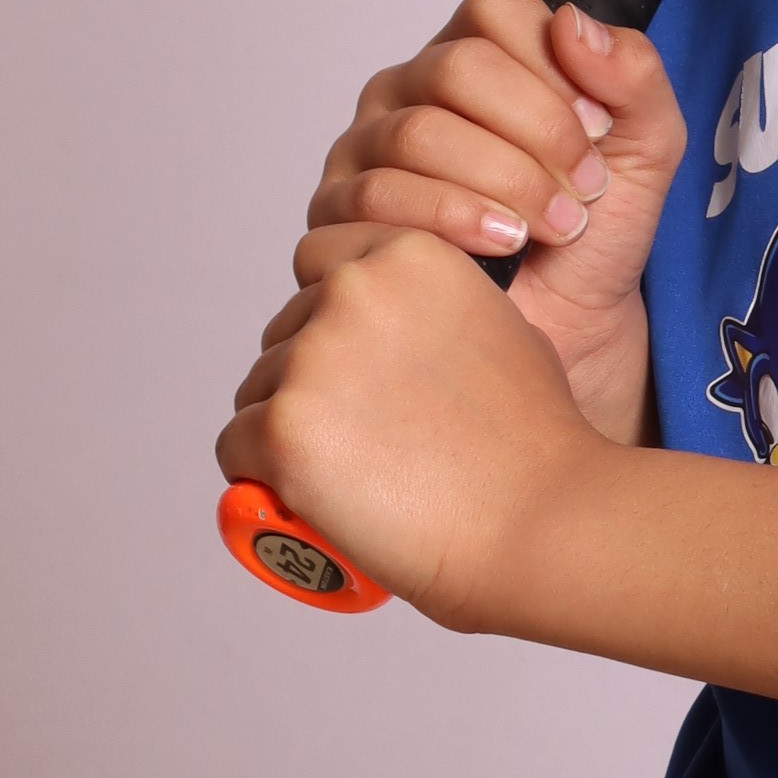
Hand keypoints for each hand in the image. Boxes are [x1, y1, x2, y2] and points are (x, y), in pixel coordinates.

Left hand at [219, 227, 609, 626]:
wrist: (541, 523)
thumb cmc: (535, 447)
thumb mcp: (504, 332)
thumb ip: (439, 313)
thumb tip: (402, 339)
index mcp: (411, 255)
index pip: (324, 260)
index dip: (338, 318)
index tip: (362, 366)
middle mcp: (354, 290)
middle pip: (286, 330)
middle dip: (312, 381)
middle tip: (365, 438)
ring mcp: (313, 358)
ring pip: (258, 390)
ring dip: (290, 430)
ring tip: (354, 475)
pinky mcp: (283, 427)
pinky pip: (236, 448)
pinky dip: (263, 477)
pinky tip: (314, 498)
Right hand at [296, 0, 686, 444]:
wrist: (572, 329)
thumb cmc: (596, 233)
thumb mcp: (646, 146)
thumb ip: (633, 75)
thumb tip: (573, 24)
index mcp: (475, 55)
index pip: (495, 8)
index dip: (555, 66)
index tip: (597, 128)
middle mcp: (409, 92)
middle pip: (456, 68)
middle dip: (537, 135)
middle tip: (581, 190)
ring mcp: (364, 152)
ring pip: (417, 134)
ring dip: (505, 184)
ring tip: (553, 228)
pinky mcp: (337, 217)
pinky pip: (378, 198)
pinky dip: (454, 224)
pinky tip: (500, 250)